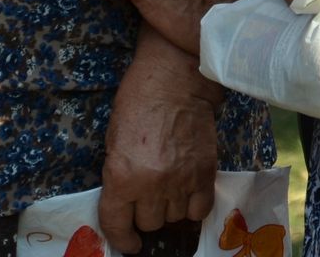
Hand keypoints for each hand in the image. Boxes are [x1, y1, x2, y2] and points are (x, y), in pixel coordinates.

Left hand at [100, 27, 220, 253]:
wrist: (176, 79)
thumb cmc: (137, 104)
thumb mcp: (114, 143)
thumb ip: (119, 178)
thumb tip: (126, 206)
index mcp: (122, 176)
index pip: (117, 225)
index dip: (121, 239)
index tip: (128, 243)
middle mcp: (152, 184)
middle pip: (149, 223)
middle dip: (146, 215)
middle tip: (148, 199)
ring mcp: (182, 179)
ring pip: (174, 218)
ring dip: (170, 209)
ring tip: (169, 190)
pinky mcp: (206, 172)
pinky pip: (200, 209)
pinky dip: (193, 206)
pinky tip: (188, 195)